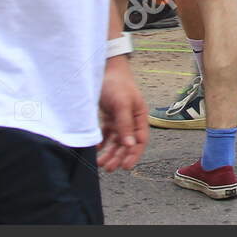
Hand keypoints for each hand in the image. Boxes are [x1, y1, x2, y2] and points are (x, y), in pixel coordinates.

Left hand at [97, 56, 148, 171]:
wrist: (104, 68)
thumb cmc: (117, 84)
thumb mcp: (122, 104)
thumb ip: (125, 125)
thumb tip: (130, 145)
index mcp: (139, 116)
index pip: (140, 140)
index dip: (134, 154)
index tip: (125, 167)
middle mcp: (131, 119)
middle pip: (127, 143)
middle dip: (119, 156)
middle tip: (109, 168)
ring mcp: (119, 118)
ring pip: (116, 141)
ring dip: (110, 153)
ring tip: (100, 163)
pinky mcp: (109, 116)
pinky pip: (107, 134)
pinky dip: (102, 143)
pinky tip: (96, 150)